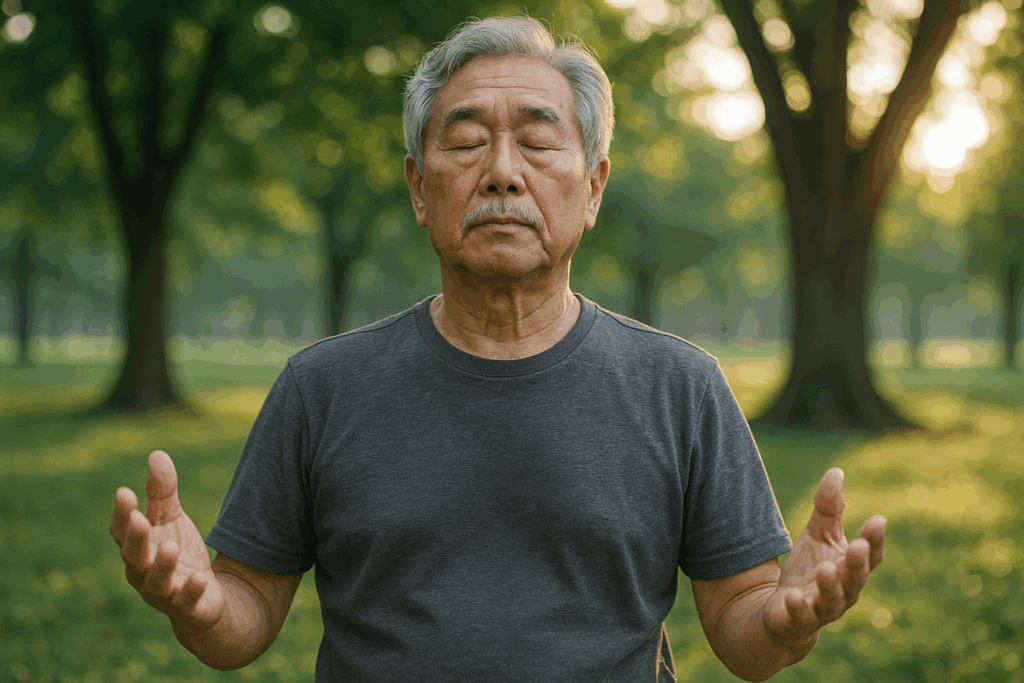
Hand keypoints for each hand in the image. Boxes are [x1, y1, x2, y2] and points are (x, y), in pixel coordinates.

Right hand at [110, 450, 225, 633]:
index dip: (121, 514)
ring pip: (156, 582)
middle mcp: (143, 572)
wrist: (204, 598)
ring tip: (171, 547)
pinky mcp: (188, 608)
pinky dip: (190, 591)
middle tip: (138, 518)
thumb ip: (163, 490)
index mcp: (137, 547)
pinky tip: (200, 578)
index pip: (122, 530)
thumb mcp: (172, 518)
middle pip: (133, 556)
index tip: (125, 492)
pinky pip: (186, 602)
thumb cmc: (178, 552)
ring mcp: (164, 593)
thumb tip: (156, 453)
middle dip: (135, 538)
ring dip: (162, 566)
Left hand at [763, 467, 885, 647]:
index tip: (878, 520)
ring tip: (825, 569)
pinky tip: (793, 596)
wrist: (784, 610)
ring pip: (833, 600)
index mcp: (851, 567)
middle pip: (856, 578)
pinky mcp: (799, 621)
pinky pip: (802, 617)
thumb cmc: (809, 568)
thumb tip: (836, 470)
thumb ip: (829, 507)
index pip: (870, 554)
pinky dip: (799, 607)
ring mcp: (823, 608)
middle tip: (856, 544)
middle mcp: (844, 591)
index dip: (875, 540)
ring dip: (830, 585)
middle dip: (857, 562)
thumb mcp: (818, 534)